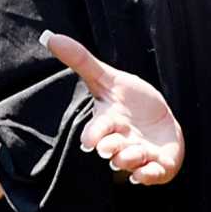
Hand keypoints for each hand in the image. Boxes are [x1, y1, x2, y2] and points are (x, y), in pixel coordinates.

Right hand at [42, 30, 185, 184]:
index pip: (94, 132)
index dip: (93, 135)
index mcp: (108, 123)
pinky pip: (152, 175)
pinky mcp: (158, 166)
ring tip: (137, 152)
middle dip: (112, 149)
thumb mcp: (109, 78)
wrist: (160, 120)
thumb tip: (50, 36)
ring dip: (130, 159)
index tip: (92, 139)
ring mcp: (139, 155)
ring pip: (129, 163)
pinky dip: (150, 174)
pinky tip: (150, 167)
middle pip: (110, 151)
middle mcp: (121, 142)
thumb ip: (82, 61)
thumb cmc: (131, 100)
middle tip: (115, 145)